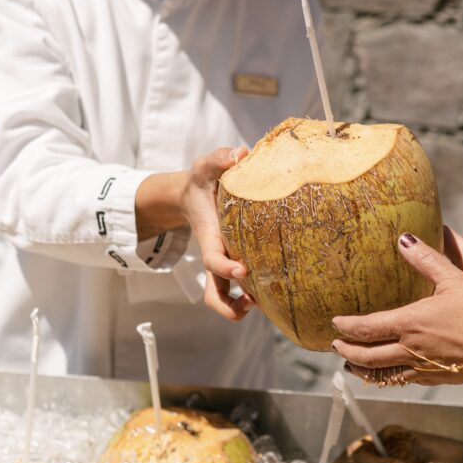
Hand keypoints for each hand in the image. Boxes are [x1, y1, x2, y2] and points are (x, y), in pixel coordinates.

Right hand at [180, 146, 253, 321]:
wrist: (191, 195)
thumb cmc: (202, 181)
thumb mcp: (206, 166)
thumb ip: (219, 159)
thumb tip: (239, 155)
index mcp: (209, 237)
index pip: (213, 260)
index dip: (226, 269)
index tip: (243, 269)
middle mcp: (216, 255)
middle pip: (214, 293)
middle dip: (228, 305)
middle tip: (252, 301)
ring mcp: (223, 262)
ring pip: (223, 298)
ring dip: (238, 308)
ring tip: (262, 304)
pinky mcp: (234, 261)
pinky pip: (237, 288)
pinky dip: (250, 295)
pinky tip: (272, 288)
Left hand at [331, 227, 462, 385]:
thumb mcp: (454, 278)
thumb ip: (426, 259)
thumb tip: (402, 237)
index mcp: (410, 324)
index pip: (367, 329)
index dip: (346, 327)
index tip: (334, 323)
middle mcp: (411, 350)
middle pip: (368, 357)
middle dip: (348, 353)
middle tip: (334, 347)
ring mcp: (425, 369)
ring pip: (384, 375)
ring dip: (363, 371)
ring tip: (352, 368)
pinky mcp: (440, 379)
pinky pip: (405, 381)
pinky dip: (388, 379)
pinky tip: (389, 375)